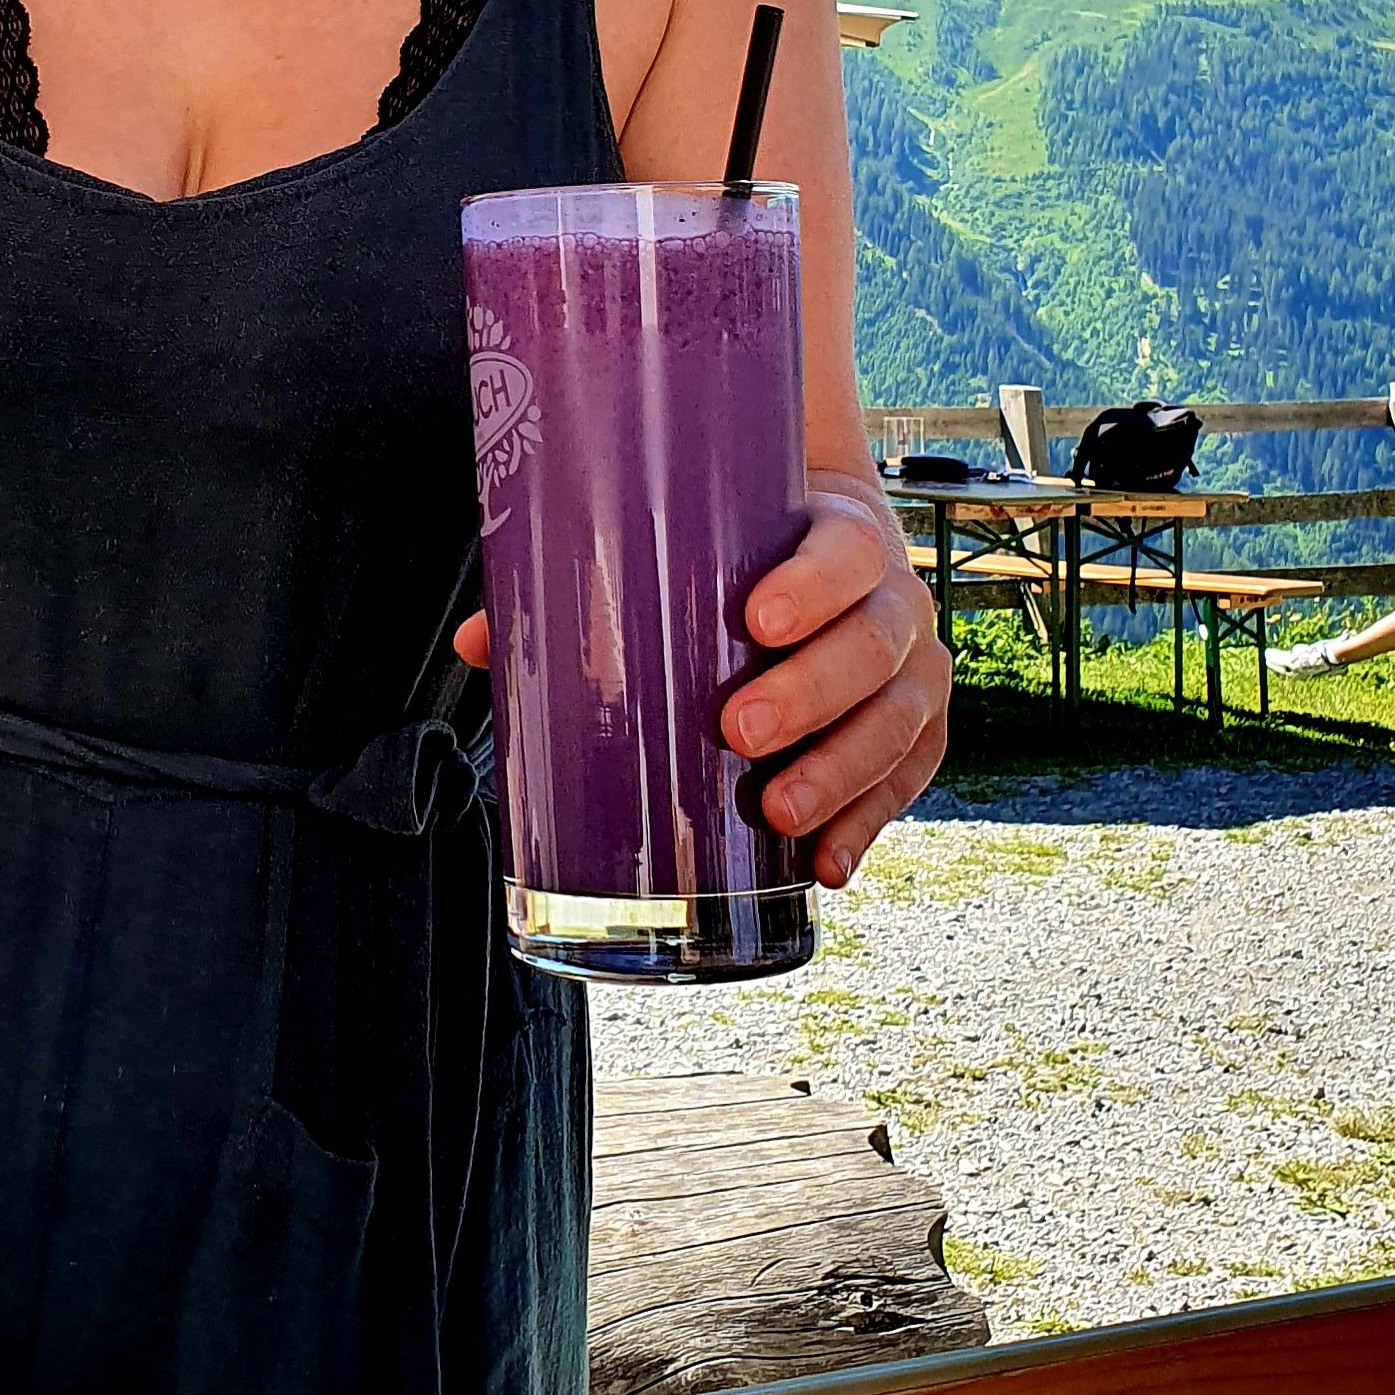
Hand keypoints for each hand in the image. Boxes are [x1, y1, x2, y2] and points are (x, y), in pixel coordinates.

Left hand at [453, 483, 949, 889]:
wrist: (822, 531)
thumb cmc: (740, 542)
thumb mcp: (687, 539)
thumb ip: (590, 579)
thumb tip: (479, 644)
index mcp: (843, 532)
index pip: (847, 549)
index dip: (813, 585)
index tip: (756, 619)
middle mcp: (894, 598)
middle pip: (876, 643)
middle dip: (812, 692)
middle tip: (739, 729)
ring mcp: (914, 665)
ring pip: (901, 718)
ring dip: (844, 772)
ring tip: (778, 812)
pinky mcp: (915, 727)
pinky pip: (908, 776)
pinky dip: (871, 821)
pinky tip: (827, 863)